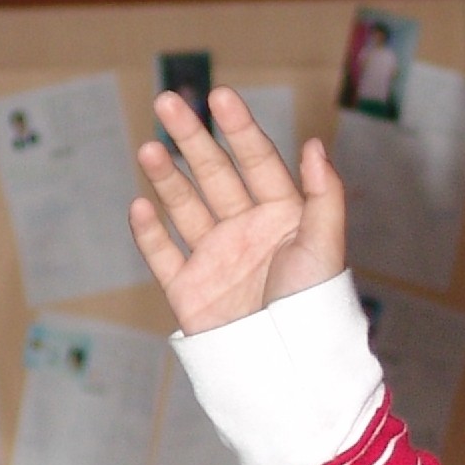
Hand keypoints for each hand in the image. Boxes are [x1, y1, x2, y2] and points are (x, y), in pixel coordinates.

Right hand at [131, 86, 346, 333]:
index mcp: (283, 215)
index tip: (220, 96)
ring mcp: (216, 257)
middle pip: (215, 174)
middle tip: (168, 101)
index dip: (239, 129)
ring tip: (149, 147)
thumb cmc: (313, 307)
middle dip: (192, 138)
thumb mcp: (325, 247)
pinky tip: (139, 206)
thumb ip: (324, 195)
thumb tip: (315, 143)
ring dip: (166, 176)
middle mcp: (247, 230)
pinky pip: (164, 255)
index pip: (258, 161)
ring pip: (185, 206)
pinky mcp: (190, 289)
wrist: (286, 368)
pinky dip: (149, 232)